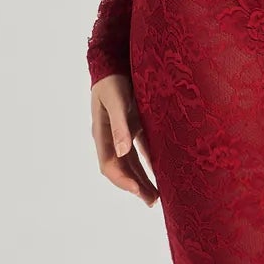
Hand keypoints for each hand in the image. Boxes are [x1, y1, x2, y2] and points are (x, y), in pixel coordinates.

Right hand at [92, 73, 158, 205]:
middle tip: (153, 202)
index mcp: (102, 134)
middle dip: (135, 186)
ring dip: (142, 179)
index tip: (139, 192)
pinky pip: (141, 151)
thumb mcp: (115, 100)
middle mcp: (111, 137)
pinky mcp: (133, 127)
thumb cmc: (113, 80)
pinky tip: (162, 173)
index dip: (123, 180)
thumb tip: (122, 151)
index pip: (110, 165)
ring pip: (131, 163)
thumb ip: (119, 125)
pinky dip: (149, 163)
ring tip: (157, 196)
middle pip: (122, 168)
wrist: (114, 61)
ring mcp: (122, 133)